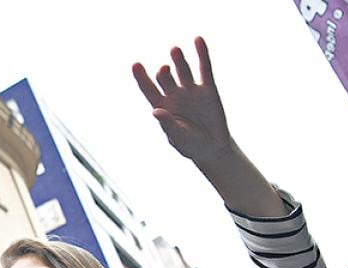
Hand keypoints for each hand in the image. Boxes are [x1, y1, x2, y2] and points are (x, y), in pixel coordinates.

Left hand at [132, 37, 231, 166]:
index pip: (148, 89)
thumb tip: (155, 111)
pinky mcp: (208, 89)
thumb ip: (167, 125)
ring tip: (174, 50)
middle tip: (164, 70)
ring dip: (178, 60)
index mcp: (162, 106)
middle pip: (165, 78)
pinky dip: (202, 54)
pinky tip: (198, 40)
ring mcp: (191, 90)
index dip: (141, 78)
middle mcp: (174, 95)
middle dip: (163, 74)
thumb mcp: (177, 138)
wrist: (212, 148)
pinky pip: (204, 69)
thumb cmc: (190, 145)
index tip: (135, 64)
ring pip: (182, 71)